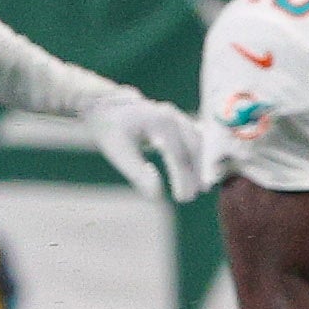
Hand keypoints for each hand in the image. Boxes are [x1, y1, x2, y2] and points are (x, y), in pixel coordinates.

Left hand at [81, 93, 223, 203]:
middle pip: (192, 148)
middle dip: (195, 174)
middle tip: (190, 197)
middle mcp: (172, 116)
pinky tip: (199, 174)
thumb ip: (137, 173)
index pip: (177, 155)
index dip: (183, 179)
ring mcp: (177, 116)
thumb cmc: (112, 132)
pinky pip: (196, 139)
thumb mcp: (119, 153)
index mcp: (158, 122)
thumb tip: (156, 194)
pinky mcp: (178, 120)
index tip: (182, 199)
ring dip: (201, 166)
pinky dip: (199, 156)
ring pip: (197, 143)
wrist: (107, 109)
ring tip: (199, 188)